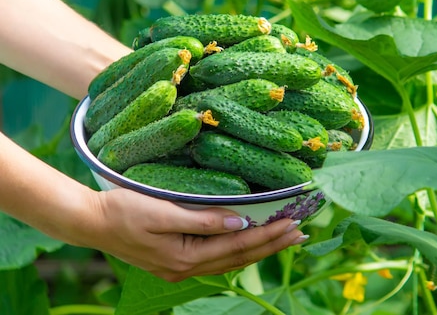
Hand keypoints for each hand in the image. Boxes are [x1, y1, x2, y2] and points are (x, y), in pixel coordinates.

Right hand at [81, 188, 306, 281]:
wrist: (91, 223)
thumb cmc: (124, 210)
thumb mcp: (162, 211)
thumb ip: (203, 219)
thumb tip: (241, 223)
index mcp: (187, 256)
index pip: (240, 246)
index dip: (269, 235)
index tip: (294, 223)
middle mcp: (187, 268)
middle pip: (241, 257)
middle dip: (273, 245)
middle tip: (302, 232)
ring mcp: (181, 268)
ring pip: (231, 261)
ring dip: (260, 250)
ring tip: (285, 239)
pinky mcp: (176, 262)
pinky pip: (218, 260)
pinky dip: (239, 252)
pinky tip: (250, 245)